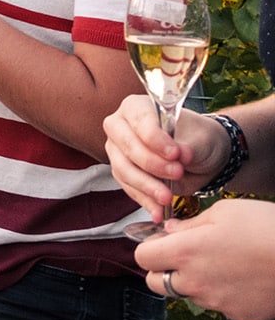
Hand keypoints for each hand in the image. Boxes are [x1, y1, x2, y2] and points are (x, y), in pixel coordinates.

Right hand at [105, 97, 225, 222]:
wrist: (201, 157)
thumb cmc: (198, 139)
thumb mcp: (201, 140)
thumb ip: (190, 146)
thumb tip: (182, 154)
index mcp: (136, 108)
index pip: (139, 122)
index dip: (155, 139)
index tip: (176, 154)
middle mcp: (120, 127)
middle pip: (126, 147)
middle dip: (151, 164)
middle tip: (177, 173)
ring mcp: (118, 151)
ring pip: (123, 170)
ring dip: (146, 186)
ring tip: (168, 198)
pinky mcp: (122, 173)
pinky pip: (128, 188)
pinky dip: (145, 200)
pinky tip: (159, 211)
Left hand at [136, 200, 274, 319]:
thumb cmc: (267, 228)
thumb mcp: (224, 213)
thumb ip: (190, 224)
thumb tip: (170, 231)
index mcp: (185, 252)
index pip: (143, 258)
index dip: (149, 249)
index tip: (162, 242)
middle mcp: (194, 282)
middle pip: (157, 283)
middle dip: (164, 270)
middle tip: (185, 256)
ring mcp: (217, 302)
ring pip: (189, 294)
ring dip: (195, 282)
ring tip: (225, 264)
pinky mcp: (238, 315)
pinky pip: (219, 305)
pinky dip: (224, 293)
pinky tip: (244, 278)